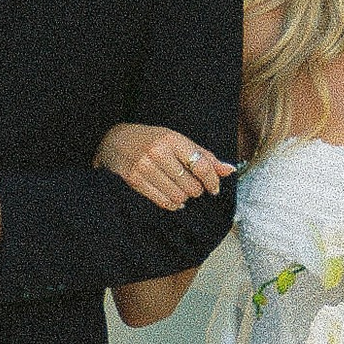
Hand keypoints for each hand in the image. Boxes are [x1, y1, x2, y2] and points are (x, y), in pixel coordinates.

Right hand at [96, 120, 234, 210]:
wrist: (114, 141)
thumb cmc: (151, 140)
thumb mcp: (176, 141)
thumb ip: (203, 155)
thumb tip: (230, 170)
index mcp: (172, 139)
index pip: (201, 165)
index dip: (212, 180)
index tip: (214, 188)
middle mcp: (158, 152)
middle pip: (191, 184)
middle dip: (196, 190)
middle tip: (192, 187)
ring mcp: (144, 167)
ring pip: (178, 196)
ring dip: (184, 198)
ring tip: (180, 191)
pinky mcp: (134, 180)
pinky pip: (163, 201)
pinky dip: (172, 204)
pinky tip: (173, 200)